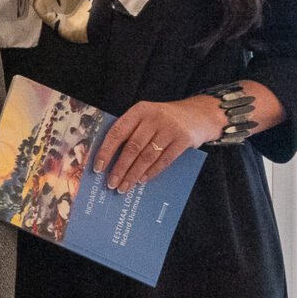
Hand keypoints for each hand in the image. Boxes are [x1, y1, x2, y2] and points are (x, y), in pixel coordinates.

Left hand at [96, 96, 223, 193]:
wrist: (198, 114)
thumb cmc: (164, 119)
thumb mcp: (147, 117)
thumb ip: (131, 131)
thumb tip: (109, 159)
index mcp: (139, 110)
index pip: (117, 132)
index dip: (106, 151)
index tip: (98, 167)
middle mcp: (154, 117)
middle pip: (132, 147)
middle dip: (119, 168)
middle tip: (111, 184)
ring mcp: (170, 128)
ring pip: (146, 156)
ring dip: (133, 174)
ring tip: (124, 187)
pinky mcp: (183, 139)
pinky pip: (164, 160)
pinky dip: (151, 172)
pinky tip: (141, 180)